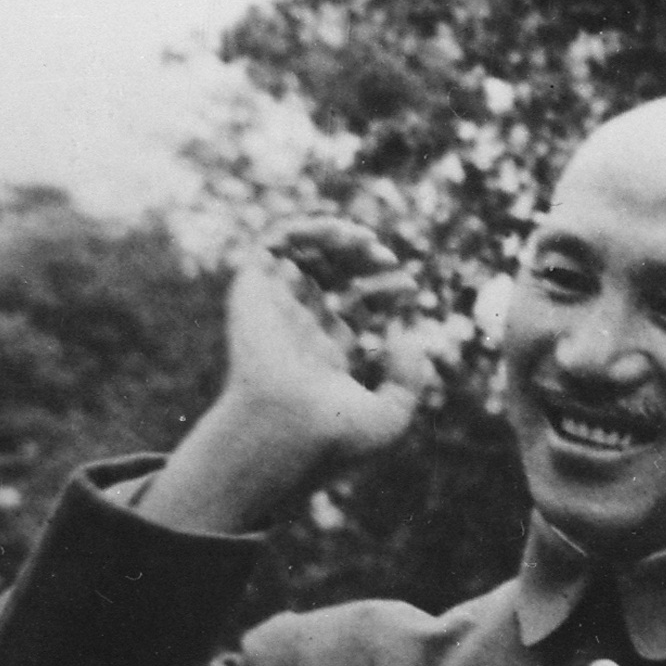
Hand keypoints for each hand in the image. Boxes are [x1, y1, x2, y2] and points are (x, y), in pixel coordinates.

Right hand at [142, 220, 445, 531]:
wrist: (287, 433)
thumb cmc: (335, 436)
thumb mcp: (392, 416)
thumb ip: (411, 380)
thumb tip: (411, 338)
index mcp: (328, 353)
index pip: (359, 306)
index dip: (386, 290)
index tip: (410, 290)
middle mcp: (301, 327)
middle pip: (336, 275)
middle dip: (365, 261)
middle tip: (390, 262)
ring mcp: (277, 307)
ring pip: (305, 254)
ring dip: (337, 237)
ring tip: (365, 241)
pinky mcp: (254, 290)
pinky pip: (273, 243)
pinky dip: (305, 229)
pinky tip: (336, 234)